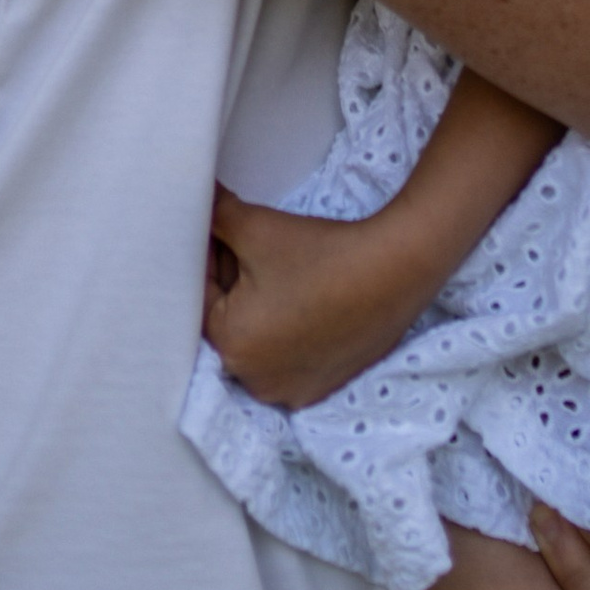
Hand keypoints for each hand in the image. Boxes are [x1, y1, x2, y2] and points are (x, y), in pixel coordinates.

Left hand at [203, 190, 428, 409]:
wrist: (394, 270)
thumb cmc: (319, 251)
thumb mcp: (255, 226)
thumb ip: (214, 216)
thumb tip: (195, 199)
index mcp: (230, 345)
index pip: (203, 296)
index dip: (213, 261)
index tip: (228, 237)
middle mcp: (253, 380)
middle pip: (229, 324)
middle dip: (235, 290)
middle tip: (257, 255)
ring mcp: (288, 391)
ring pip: (257, 345)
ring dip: (260, 316)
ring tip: (283, 280)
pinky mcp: (319, 390)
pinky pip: (287, 363)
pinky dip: (288, 338)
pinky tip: (304, 306)